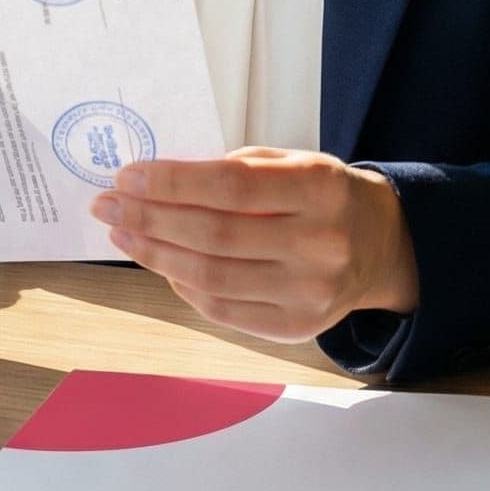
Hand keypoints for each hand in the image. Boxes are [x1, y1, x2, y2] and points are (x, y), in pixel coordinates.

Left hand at [88, 147, 416, 343]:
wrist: (381, 246)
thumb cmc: (324, 196)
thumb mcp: (293, 163)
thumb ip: (234, 170)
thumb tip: (158, 183)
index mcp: (319, 189)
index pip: (231, 186)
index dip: (173, 182)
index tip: (128, 175)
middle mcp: (319, 244)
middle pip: (215, 236)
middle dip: (150, 219)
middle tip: (108, 204)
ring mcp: (309, 292)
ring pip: (212, 278)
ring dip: (155, 255)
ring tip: (123, 233)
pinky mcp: (297, 328)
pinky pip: (223, 309)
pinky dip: (183, 286)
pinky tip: (162, 263)